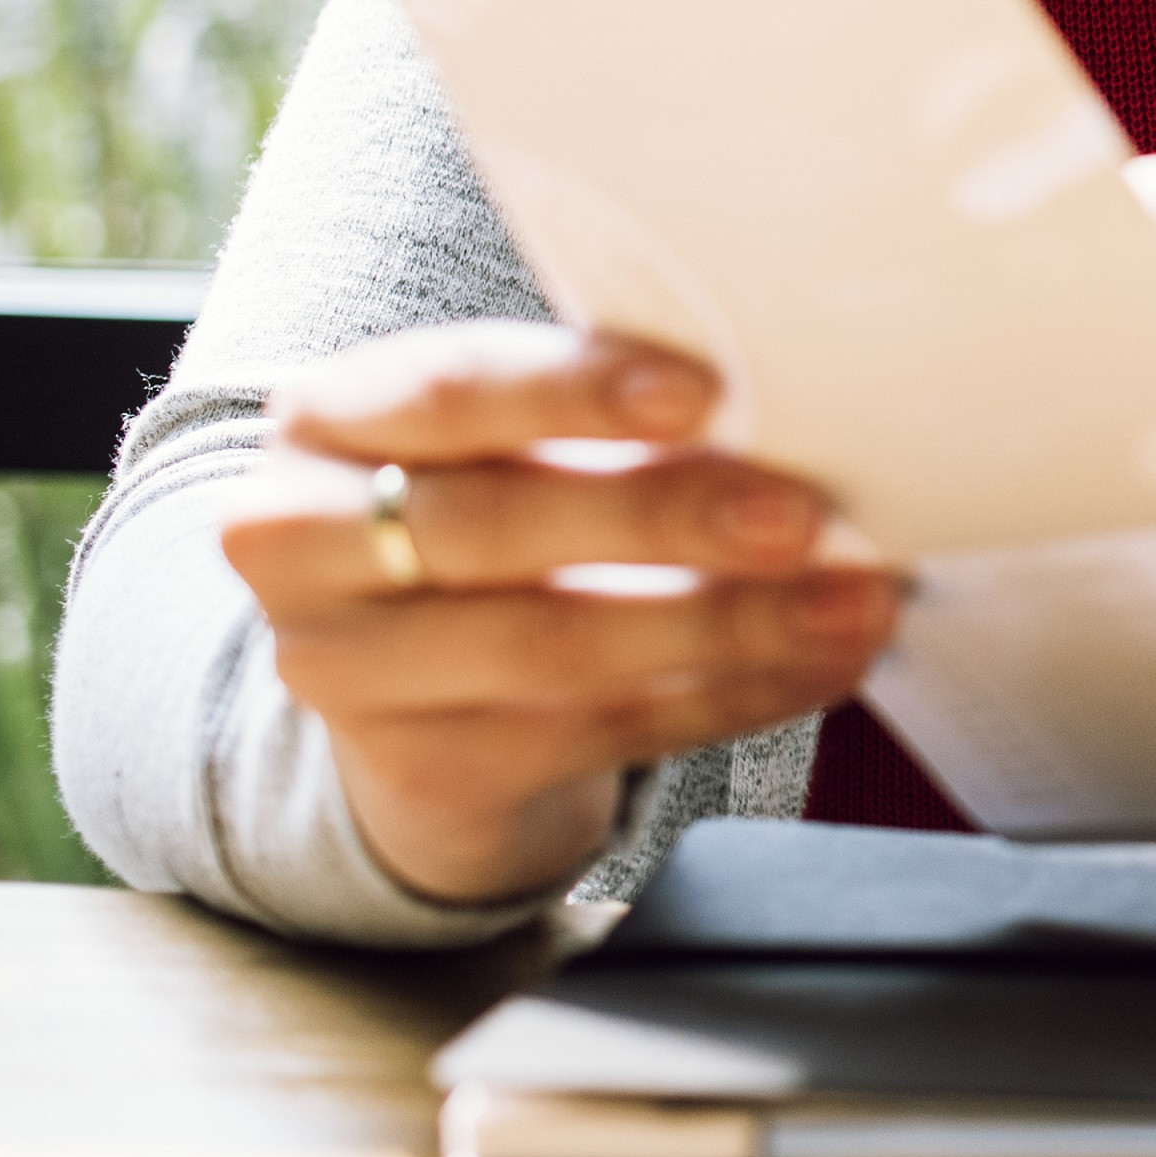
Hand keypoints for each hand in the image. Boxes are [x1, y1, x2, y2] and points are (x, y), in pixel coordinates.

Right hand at [221, 328, 895, 909]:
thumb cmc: (501, 506)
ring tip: (851, 601)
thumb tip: (791, 402)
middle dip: (667, 518)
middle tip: (801, 515)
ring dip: (724, 623)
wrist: (416, 679)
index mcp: (331, 420)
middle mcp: (304, 544)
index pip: (451, 389)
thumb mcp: (513, 435)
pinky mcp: (424, 767)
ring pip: (553, 646)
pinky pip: (601, 730)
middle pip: (500, 525)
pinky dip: (731, 694)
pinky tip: (821, 663)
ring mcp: (349, 671)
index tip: (702, 394)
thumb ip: (606, 410)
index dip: (576, 391)